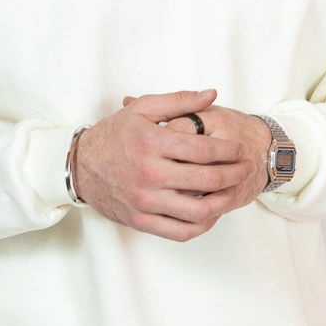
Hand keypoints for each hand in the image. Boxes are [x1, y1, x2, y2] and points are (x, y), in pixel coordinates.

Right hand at [72, 89, 257, 241]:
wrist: (80, 166)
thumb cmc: (114, 135)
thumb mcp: (142, 109)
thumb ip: (179, 100)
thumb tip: (211, 94)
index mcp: (151, 142)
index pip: (205, 150)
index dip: (230, 150)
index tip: (241, 149)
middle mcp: (149, 173)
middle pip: (208, 180)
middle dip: (235, 173)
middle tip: (246, 167)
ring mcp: (145, 200)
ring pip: (199, 211)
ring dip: (225, 201)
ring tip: (234, 190)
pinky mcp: (141, 220)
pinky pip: (181, 231)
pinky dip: (203, 225)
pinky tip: (212, 213)